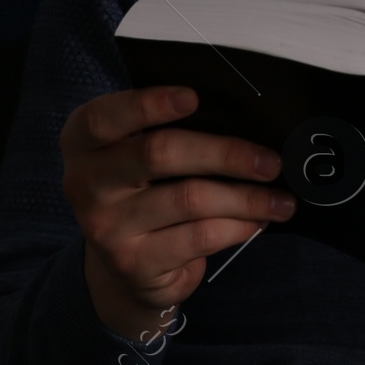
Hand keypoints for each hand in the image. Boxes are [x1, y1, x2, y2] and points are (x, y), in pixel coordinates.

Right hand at [60, 86, 293, 341]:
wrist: (126, 267)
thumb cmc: (144, 190)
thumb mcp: (137, 154)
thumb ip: (169, 131)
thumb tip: (241, 116)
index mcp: (83, 141)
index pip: (105, 117)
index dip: (148, 104)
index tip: (193, 97)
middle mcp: (85, 182)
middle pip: (160, 154)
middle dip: (226, 153)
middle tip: (271, 161)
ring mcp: (106, 226)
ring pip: (190, 199)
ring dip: (246, 198)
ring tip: (281, 200)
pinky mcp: (132, 263)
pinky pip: (198, 236)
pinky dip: (237, 227)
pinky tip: (256, 222)